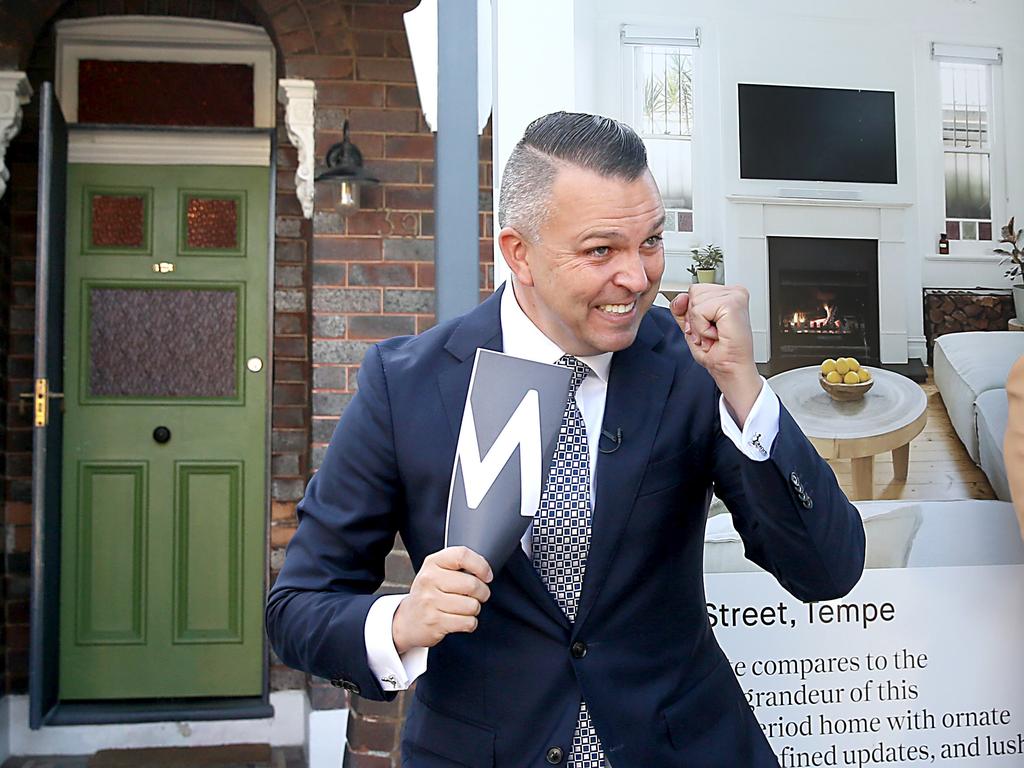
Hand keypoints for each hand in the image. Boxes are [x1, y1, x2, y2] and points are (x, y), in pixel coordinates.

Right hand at [392, 546, 492, 654]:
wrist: (407, 620)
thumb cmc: (429, 593)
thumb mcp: (437, 571)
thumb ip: (458, 565)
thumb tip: (485, 570)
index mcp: (433, 563)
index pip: (462, 555)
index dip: (481, 566)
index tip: (487, 575)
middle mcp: (429, 580)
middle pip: (472, 584)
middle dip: (482, 593)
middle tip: (478, 595)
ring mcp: (430, 601)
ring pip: (472, 605)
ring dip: (474, 609)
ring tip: (465, 608)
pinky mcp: (435, 622)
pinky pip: (468, 622)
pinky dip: (470, 623)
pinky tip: (460, 619)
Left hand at [671, 284, 762, 424]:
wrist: (731, 370)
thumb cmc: (718, 352)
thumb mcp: (692, 327)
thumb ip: (682, 310)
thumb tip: (681, 297)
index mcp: (726, 295)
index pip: (694, 291)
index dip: (693, 314)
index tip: (708, 329)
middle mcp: (733, 292)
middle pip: (693, 293)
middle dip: (695, 319)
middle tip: (711, 334)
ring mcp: (735, 296)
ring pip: (695, 301)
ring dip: (699, 325)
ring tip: (715, 335)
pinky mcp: (733, 303)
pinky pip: (699, 311)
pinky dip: (702, 328)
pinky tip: (717, 335)